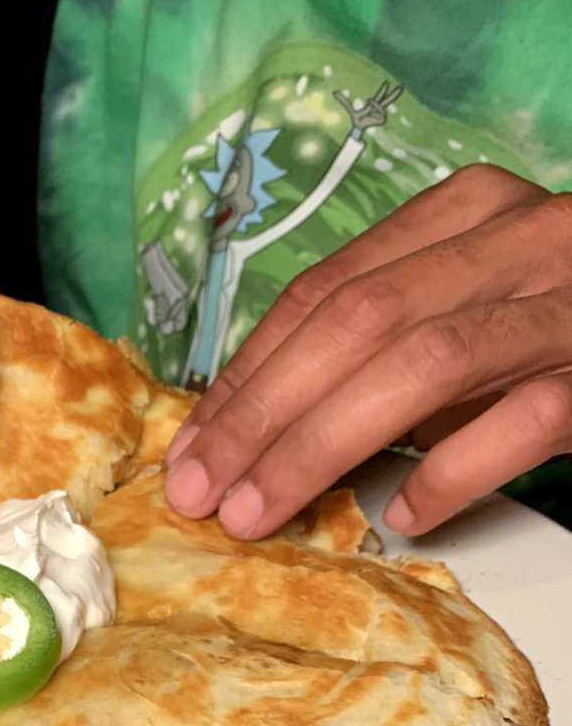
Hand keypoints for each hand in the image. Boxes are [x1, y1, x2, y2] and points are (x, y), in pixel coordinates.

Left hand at [165, 165, 571, 537]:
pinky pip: (527, 417)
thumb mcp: (459, 305)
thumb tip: (257, 423)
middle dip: (261, 416)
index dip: (245, 376)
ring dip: (322, 446)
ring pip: (422, 363)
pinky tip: (403, 511)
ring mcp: (570, 299)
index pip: (321, 294)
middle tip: (204, 493)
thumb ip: (376, 342)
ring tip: (261, 511)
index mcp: (460, 214)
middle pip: (354, 323)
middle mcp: (514, 238)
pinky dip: (455, 468)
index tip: (192, 449)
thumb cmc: (554, 315)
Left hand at [334, 81, 402, 132]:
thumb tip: (334, 92)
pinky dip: (375, 114)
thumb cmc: (356, 119)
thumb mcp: (349, 108)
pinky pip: (380, 114)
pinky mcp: (382, 120)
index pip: (379, 95)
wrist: (357, 128)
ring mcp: (381, 114)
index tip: (387, 83)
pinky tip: (372, 118)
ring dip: (373, 107)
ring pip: (379, 106)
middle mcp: (378, 108)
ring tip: (368, 112)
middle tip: (401, 86)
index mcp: (373, 104)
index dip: (383, 89)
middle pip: (388, 100)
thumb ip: (343, 100)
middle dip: (394, 94)